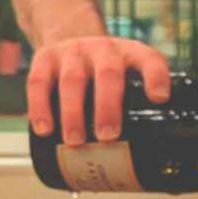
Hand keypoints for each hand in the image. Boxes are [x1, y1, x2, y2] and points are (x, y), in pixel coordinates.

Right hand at [27, 36, 169, 144]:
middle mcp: (104, 49)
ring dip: (73, 113)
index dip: (156, 77)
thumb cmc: (110, 71)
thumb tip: (157, 161)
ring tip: (76, 142)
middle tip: (108, 136)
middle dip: (107, 107)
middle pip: (107, 74)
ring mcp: (73, 52)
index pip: (150, 60)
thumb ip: (144, 108)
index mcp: (132, 55)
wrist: (72, 36)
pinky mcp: (45, 58)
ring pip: (72, 80)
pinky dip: (40, 107)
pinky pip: (38, 82)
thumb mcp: (131, 77)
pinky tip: (44, 130)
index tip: (159, 98)